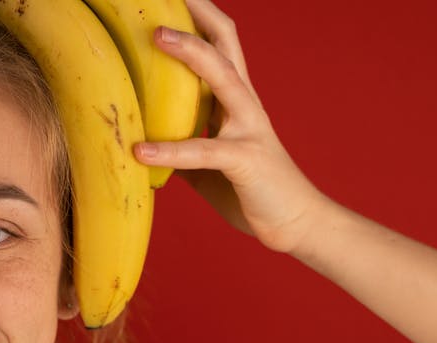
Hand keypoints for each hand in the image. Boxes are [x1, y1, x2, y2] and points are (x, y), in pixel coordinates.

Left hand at [135, 0, 333, 253]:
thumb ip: (181, 147)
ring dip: (189, 53)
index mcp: (236, 101)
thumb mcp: (208, 166)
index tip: (169, 0)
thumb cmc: (252, 192)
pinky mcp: (246, 160)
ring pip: (222, 77)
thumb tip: (141, 144)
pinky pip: (203, 150)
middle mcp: (245, 105)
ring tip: (155, 37)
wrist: (297, 225)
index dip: (197, 17)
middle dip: (197, 14)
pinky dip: (169, 150)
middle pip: (225, 42)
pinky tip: (140, 150)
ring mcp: (249, 129)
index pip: (219, 44)